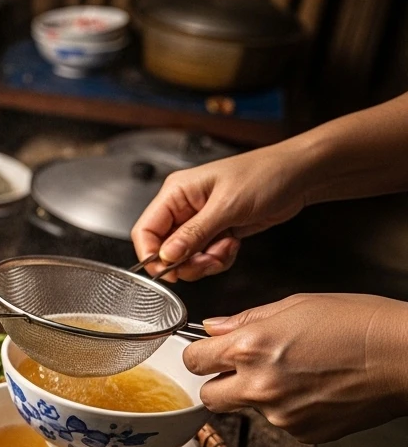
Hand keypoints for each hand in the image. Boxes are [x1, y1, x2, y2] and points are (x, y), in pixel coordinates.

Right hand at [131, 145, 311, 281]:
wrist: (300, 175)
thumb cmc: (265, 175)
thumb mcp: (227, 206)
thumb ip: (193, 233)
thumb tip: (166, 256)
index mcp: (176, 193)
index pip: (145, 230)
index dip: (152, 254)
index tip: (168, 271)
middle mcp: (183, 207)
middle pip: (165, 248)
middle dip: (185, 262)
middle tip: (206, 262)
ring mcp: (200, 221)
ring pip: (185, 257)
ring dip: (205, 262)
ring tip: (225, 249)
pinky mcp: (216, 231)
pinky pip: (205, 257)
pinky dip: (218, 259)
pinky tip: (233, 244)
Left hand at [182, 294, 407, 442]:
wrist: (407, 356)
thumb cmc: (360, 323)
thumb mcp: (296, 305)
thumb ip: (247, 320)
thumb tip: (215, 328)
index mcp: (251, 348)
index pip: (194, 360)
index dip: (200, 354)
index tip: (208, 352)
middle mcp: (259, 385)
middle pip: (208, 396)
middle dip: (218, 383)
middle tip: (242, 370)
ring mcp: (280, 414)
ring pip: (249, 409)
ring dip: (261, 394)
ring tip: (300, 372)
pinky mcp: (303, 432)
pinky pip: (281, 421)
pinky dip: (291, 408)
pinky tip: (317, 388)